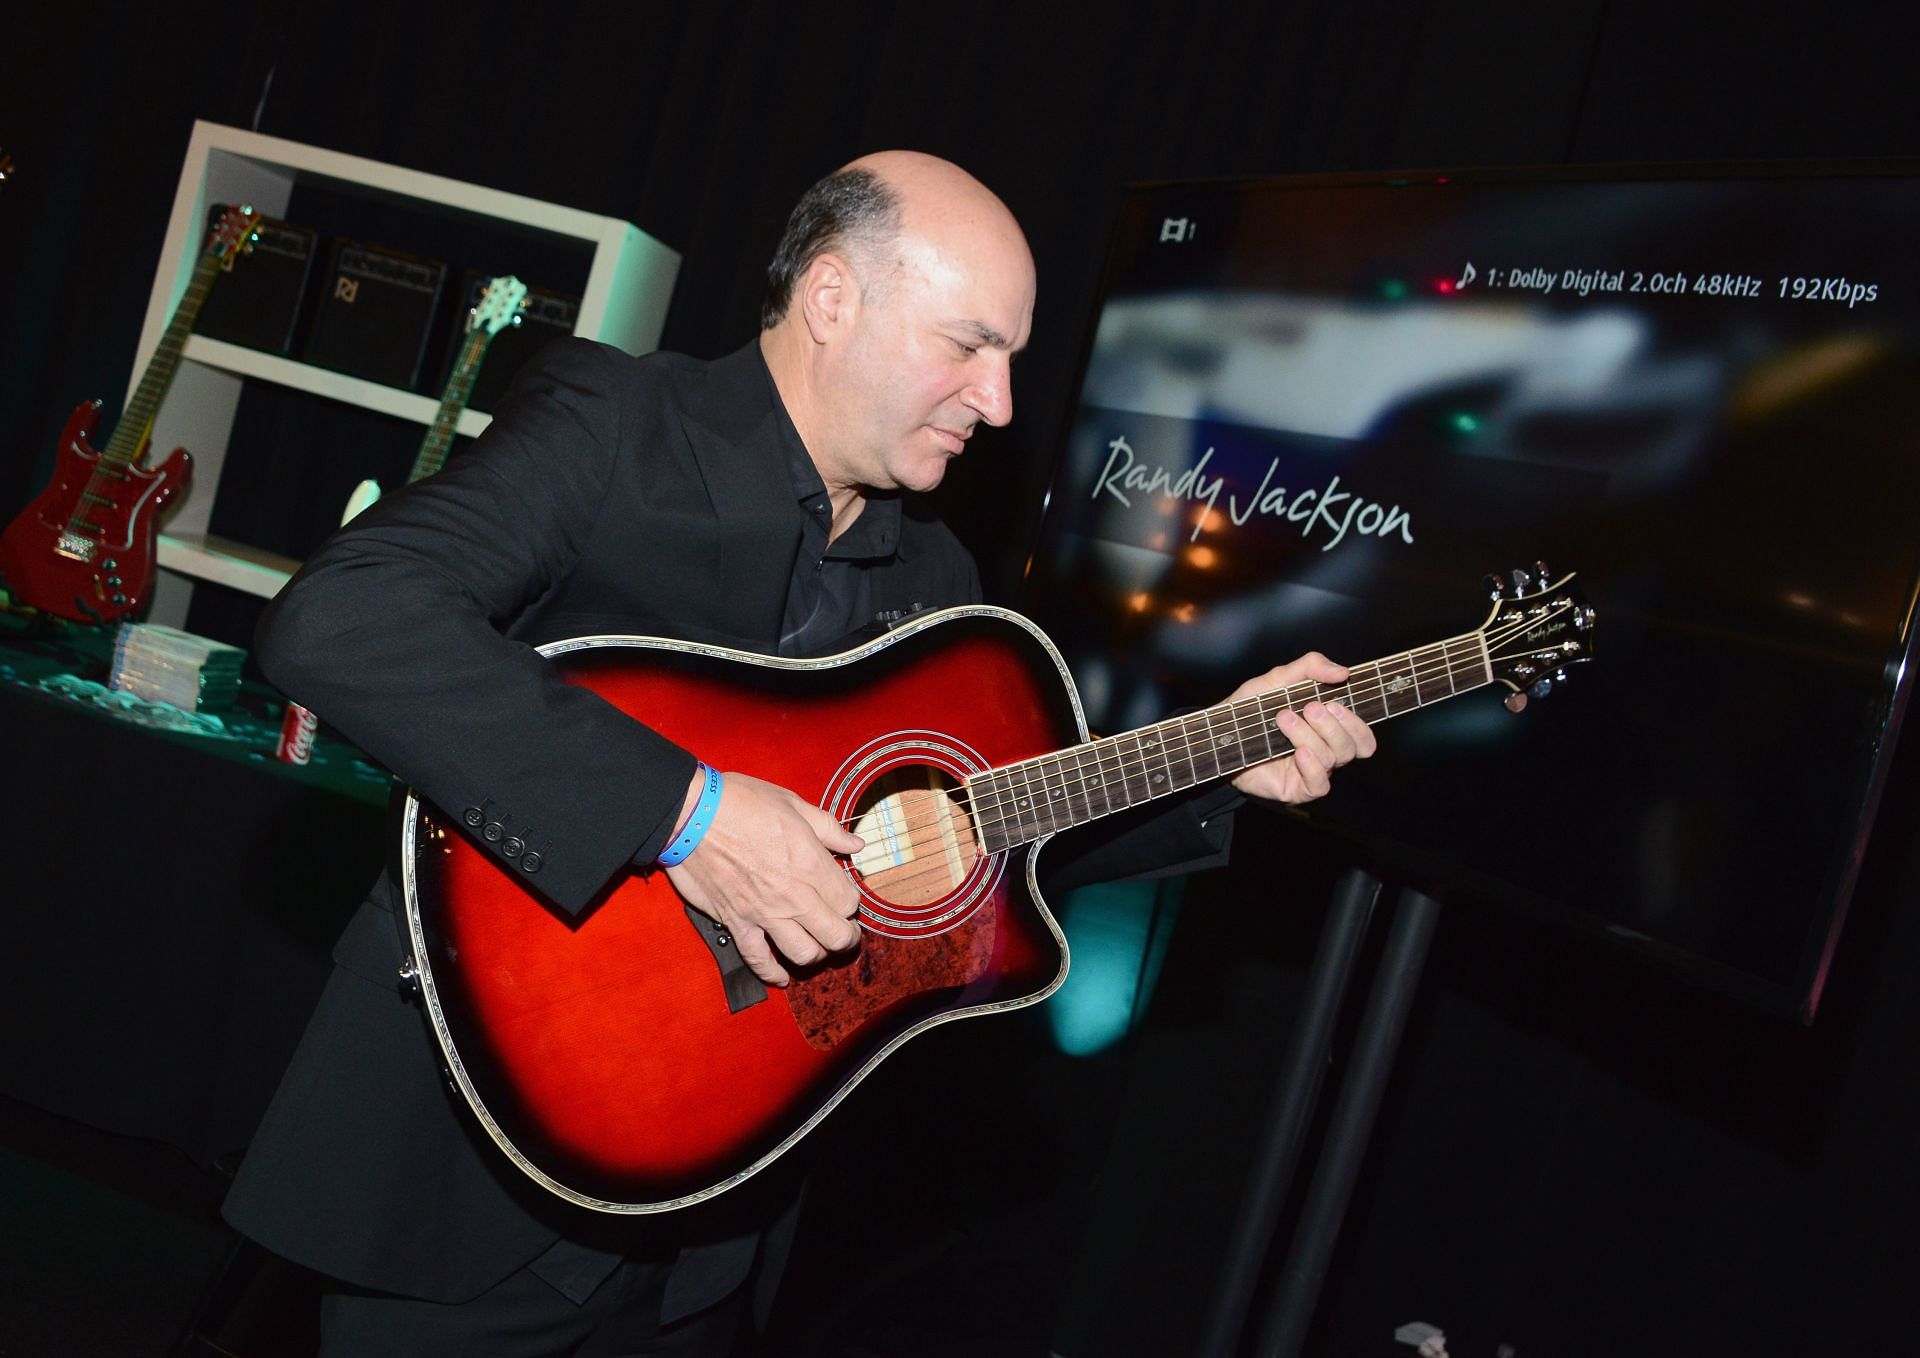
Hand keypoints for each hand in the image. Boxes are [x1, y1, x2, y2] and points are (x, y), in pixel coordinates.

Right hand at [665, 771, 864, 985]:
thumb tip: (854, 845)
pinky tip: (781, 976)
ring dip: (816, 954)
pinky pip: (758, 959)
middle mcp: (792, 895)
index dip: (851, 901)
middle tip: (845, 929)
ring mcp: (763, 913)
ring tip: (817, 945)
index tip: (843, 893)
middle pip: (836, 935)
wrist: (689, 814)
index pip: (849, 901)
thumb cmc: (740, 802)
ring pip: (804, 954)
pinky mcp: (736, 922)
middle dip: (847, 936)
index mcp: (810, 863)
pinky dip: (771, 973)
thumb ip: (828, 829)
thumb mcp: (792, 803)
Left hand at [1228, 652, 1376, 803]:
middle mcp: (1326, 751)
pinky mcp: (1297, 788)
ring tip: (1283, 718)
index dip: (1356, 721)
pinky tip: (1298, 752)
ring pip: (1333, 758)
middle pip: (1353, 746)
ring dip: (1309, 735)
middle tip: (1309, 707)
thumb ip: (1310, 668)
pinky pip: (1320, 784)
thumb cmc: (1249, 708)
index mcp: (1328, 729)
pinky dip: (1313, 766)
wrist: (1218, 735)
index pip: (1362, 734)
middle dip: (1333, 725)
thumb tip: (1344, 672)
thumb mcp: (1278, 679)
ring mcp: (1313, 771)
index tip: (1334, 701)